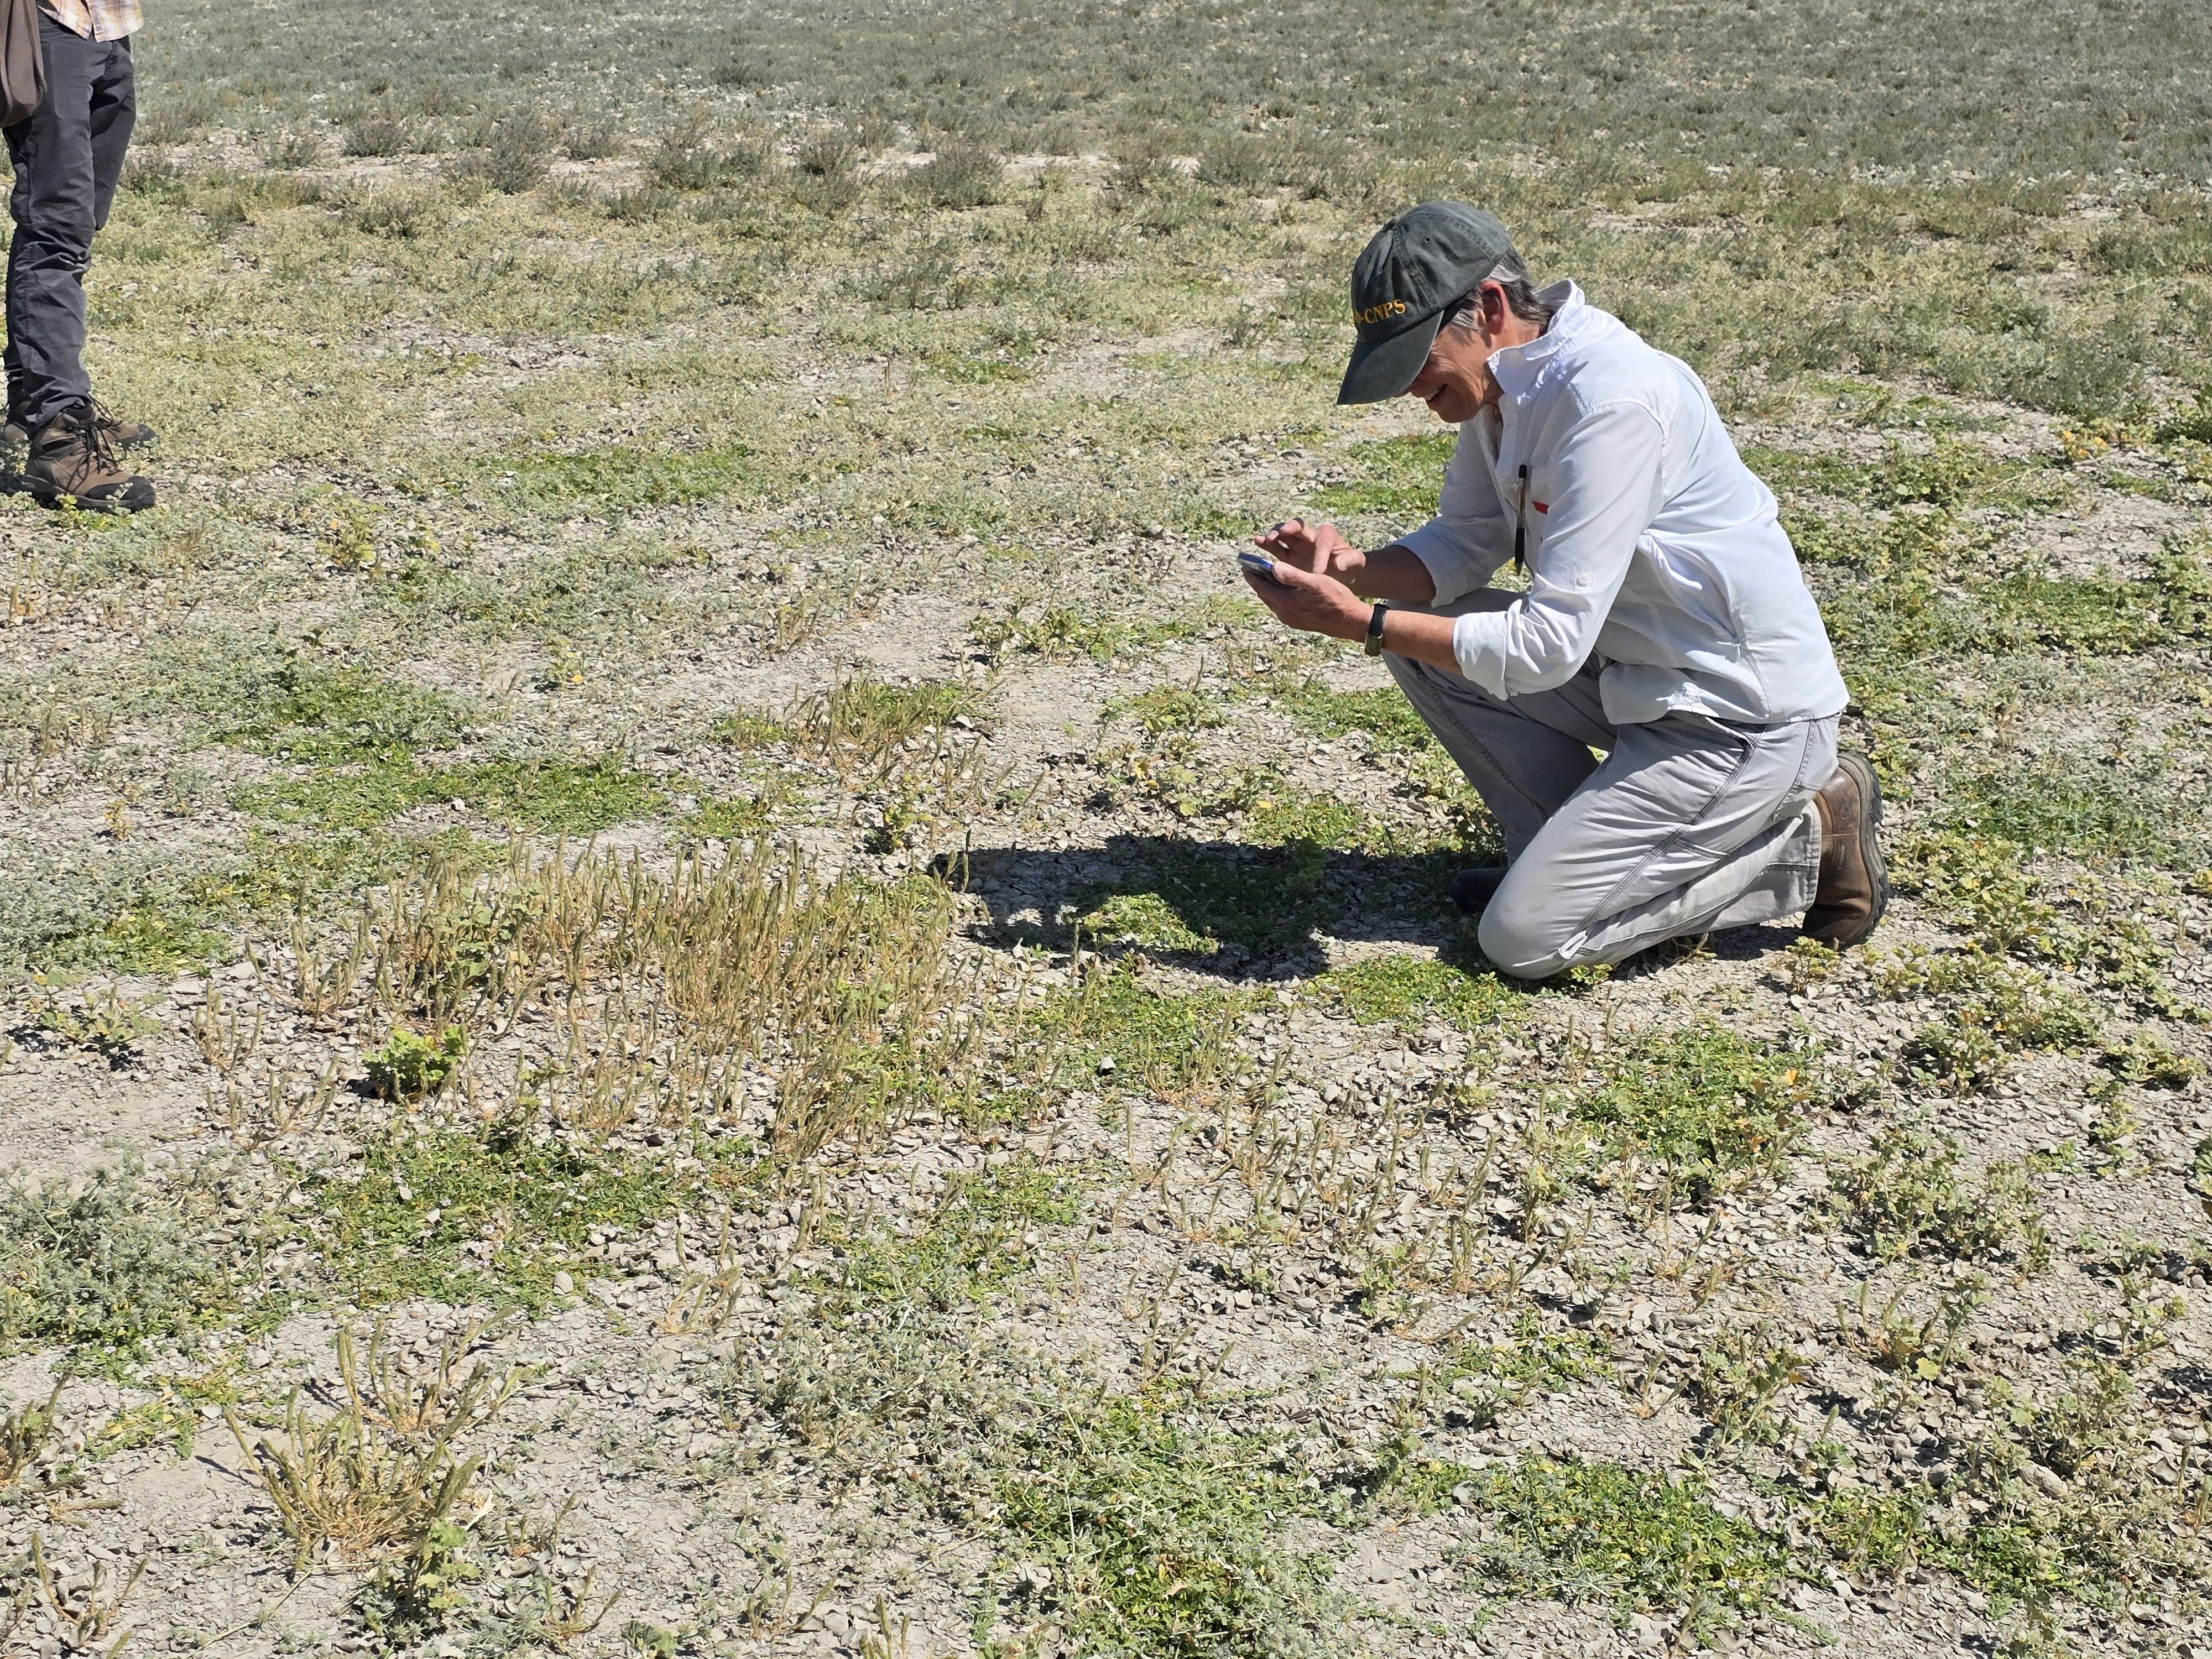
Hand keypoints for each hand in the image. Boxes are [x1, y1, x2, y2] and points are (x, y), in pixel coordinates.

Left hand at [1242, 558, 1369, 641]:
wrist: (1350, 622)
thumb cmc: (1336, 599)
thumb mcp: (1317, 582)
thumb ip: (1294, 575)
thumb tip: (1274, 567)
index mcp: (1286, 602)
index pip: (1261, 586)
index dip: (1252, 574)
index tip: (1244, 563)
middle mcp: (1284, 613)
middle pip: (1264, 593)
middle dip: (1257, 580)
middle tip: (1252, 567)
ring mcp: (1289, 619)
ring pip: (1271, 600)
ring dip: (1266, 587)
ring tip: (1264, 575)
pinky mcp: (1296, 622)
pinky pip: (1280, 606)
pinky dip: (1276, 595)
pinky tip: (1281, 588)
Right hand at [1254, 517, 1365, 584]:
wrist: (1340, 574)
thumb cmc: (1349, 566)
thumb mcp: (1357, 562)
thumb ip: (1351, 560)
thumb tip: (1339, 563)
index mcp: (1327, 536)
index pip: (1322, 541)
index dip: (1319, 555)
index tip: (1318, 572)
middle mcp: (1309, 536)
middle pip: (1298, 526)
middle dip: (1290, 528)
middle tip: (1282, 533)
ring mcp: (1296, 544)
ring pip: (1283, 534)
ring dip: (1274, 534)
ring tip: (1266, 539)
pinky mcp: (1287, 555)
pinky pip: (1275, 547)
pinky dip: (1266, 544)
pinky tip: (1258, 542)